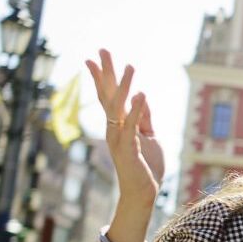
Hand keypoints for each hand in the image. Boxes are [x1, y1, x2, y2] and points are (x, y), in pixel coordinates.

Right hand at [86, 49, 163, 203]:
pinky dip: (137, 109)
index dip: (102, 77)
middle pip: (108, 95)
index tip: (93, 58)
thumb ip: (145, 118)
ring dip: (124, 85)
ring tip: (130, 66)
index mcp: (118, 124)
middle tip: (102, 50)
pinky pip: (132, 125)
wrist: (143, 191)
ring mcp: (119, 138)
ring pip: (118, 107)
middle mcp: (114, 128)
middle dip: (106, 72)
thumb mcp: (149, 136)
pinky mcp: (128, 148)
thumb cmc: (145, 165)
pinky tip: (141, 93)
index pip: (108, 96)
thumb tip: (142, 97)